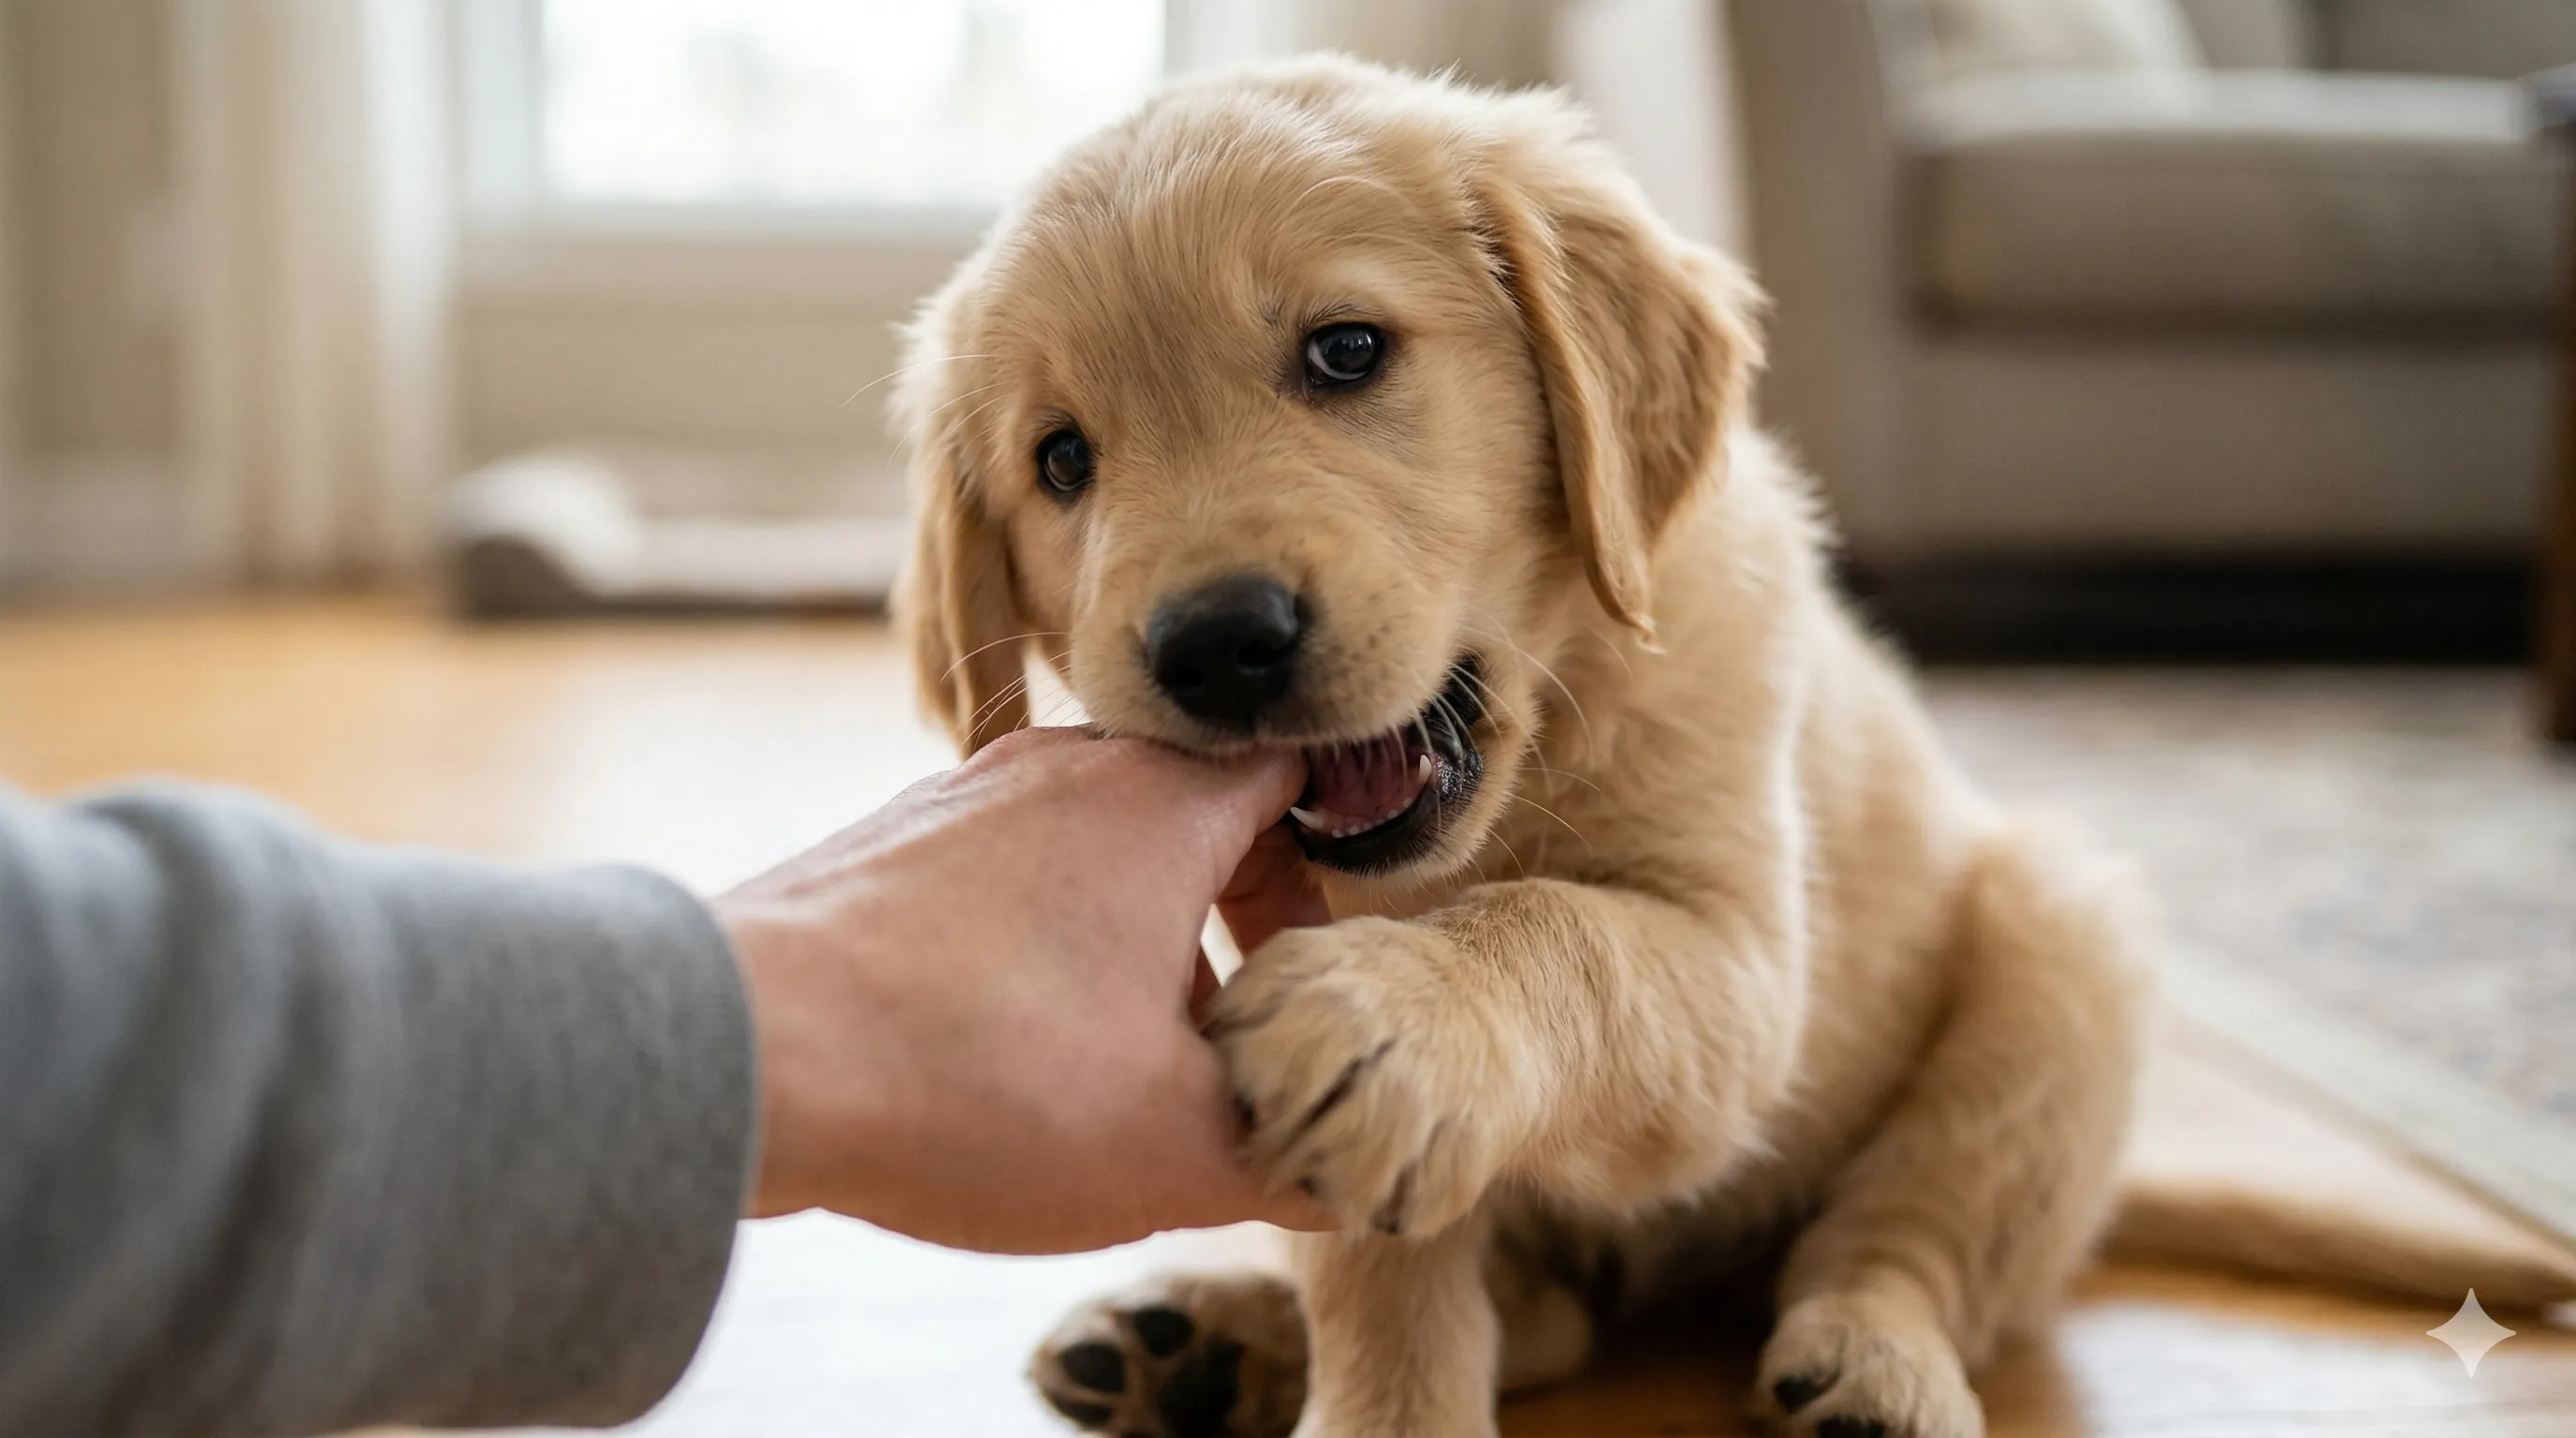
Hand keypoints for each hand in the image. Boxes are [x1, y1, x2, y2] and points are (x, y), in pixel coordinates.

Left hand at [715, 726, 1329, 1253]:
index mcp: (1162, 798)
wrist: (744, 1056)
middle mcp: (1063, 767)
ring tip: (1131, 1060)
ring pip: (1094, 851)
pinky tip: (1014, 1051)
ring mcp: (959, 800)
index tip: (1329, 958)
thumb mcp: (1178, 1148)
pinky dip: (1039, 950)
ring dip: (1137, 944)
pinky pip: (1001, 881)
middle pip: (1196, 813)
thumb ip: (1286, 1155)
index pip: (1295, 772)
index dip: (1333, 864)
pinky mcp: (882, 850)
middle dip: (1238, 918)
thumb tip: (1339, 1174)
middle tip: (1246, 1027)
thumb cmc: (976, 1077)